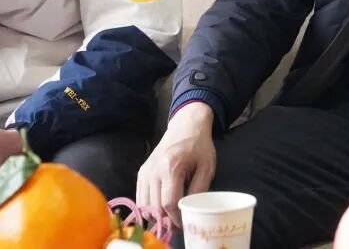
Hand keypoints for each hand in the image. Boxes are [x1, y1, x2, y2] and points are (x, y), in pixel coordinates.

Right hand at [137, 102, 216, 227]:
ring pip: (144, 205)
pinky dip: (148, 206)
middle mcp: (154, 170)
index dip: (176, 218)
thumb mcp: (207, 167)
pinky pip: (140, 197)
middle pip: (154, 207)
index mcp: (171, 167)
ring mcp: (145, 171)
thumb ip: (199, 189)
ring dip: (156, 215)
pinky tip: (161, 207)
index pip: (168, 203)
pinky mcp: (142, 172)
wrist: (186, 125)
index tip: (185, 223)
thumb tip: (191, 210)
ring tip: (170, 216)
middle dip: (167, 220)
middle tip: (179, 223)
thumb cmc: (199, 145)